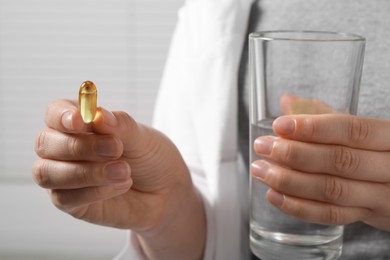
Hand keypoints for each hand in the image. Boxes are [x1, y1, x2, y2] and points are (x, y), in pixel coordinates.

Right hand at [33, 99, 204, 258]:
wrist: (166, 190)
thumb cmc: (150, 157)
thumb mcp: (142, 137)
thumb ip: (120, 125)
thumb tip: (98, 115)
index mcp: (79, 123)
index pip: (55, 113)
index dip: (62, 116)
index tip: (82, 120)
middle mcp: (64, 148)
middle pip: (45, 143)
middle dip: (79, 146)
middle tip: (116, 148)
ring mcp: (64, 176)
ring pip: (48, 173)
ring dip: (86, 172)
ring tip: (124, 170)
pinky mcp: (70, 202)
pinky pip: (64, 198)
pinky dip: (94, 191)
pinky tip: (121, 185)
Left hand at [251, 114, 389, 230]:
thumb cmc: (377, 151)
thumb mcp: (363, 130)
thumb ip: (325, 115)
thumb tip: (287, 100)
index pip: (353, 130)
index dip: (314, 128)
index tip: (280, 125)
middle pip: (340, 161)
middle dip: (294, 153)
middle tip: (262, 146)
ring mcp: (381, 197)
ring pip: (332, 190)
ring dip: (289, 181)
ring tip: (260, 170)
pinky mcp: (367, 217)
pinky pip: (330, 215)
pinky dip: (298, 207)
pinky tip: (273, 195)